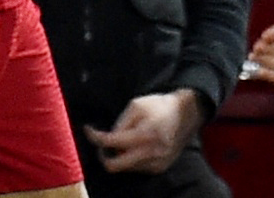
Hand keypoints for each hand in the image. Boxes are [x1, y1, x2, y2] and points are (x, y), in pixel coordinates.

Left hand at [85, 89, 200, 173]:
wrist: (185, 115)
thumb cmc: (160, 106)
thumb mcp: (136, 105)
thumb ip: (121, 123)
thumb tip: (109, 137)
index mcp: (143, 135)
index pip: (111, 142)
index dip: (94, 137)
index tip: (88, 129)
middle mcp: (149, 153)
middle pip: (114, 166)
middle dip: (103, 155)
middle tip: (101, 144)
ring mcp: (155, 163)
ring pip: (125, 168)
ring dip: (118, 156)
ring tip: (122, 141)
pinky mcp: (159, 168)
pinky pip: (137, 168)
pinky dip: (131, 159)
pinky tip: (135, 147)